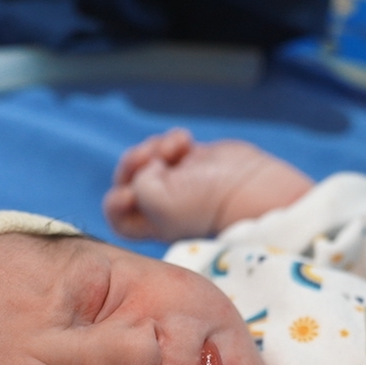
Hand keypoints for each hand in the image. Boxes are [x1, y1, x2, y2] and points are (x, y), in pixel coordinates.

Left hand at [102, 127, 312, 241]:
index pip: (116, 216)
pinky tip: (185, 142)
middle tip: (150, 158)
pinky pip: (170, 144)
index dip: (115, 200)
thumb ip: (137, 181)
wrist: (250, 190)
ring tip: (175, 148)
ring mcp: (180, 182)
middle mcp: (163, 206)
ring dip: (155, 147)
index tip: (129, 193)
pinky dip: (173, 139)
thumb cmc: (204, 204)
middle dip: (133, 164)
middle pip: (128, 181)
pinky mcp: (196, 161)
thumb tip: (152, 165)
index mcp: (151, 225)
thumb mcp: (155, 199)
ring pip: (148, 158)